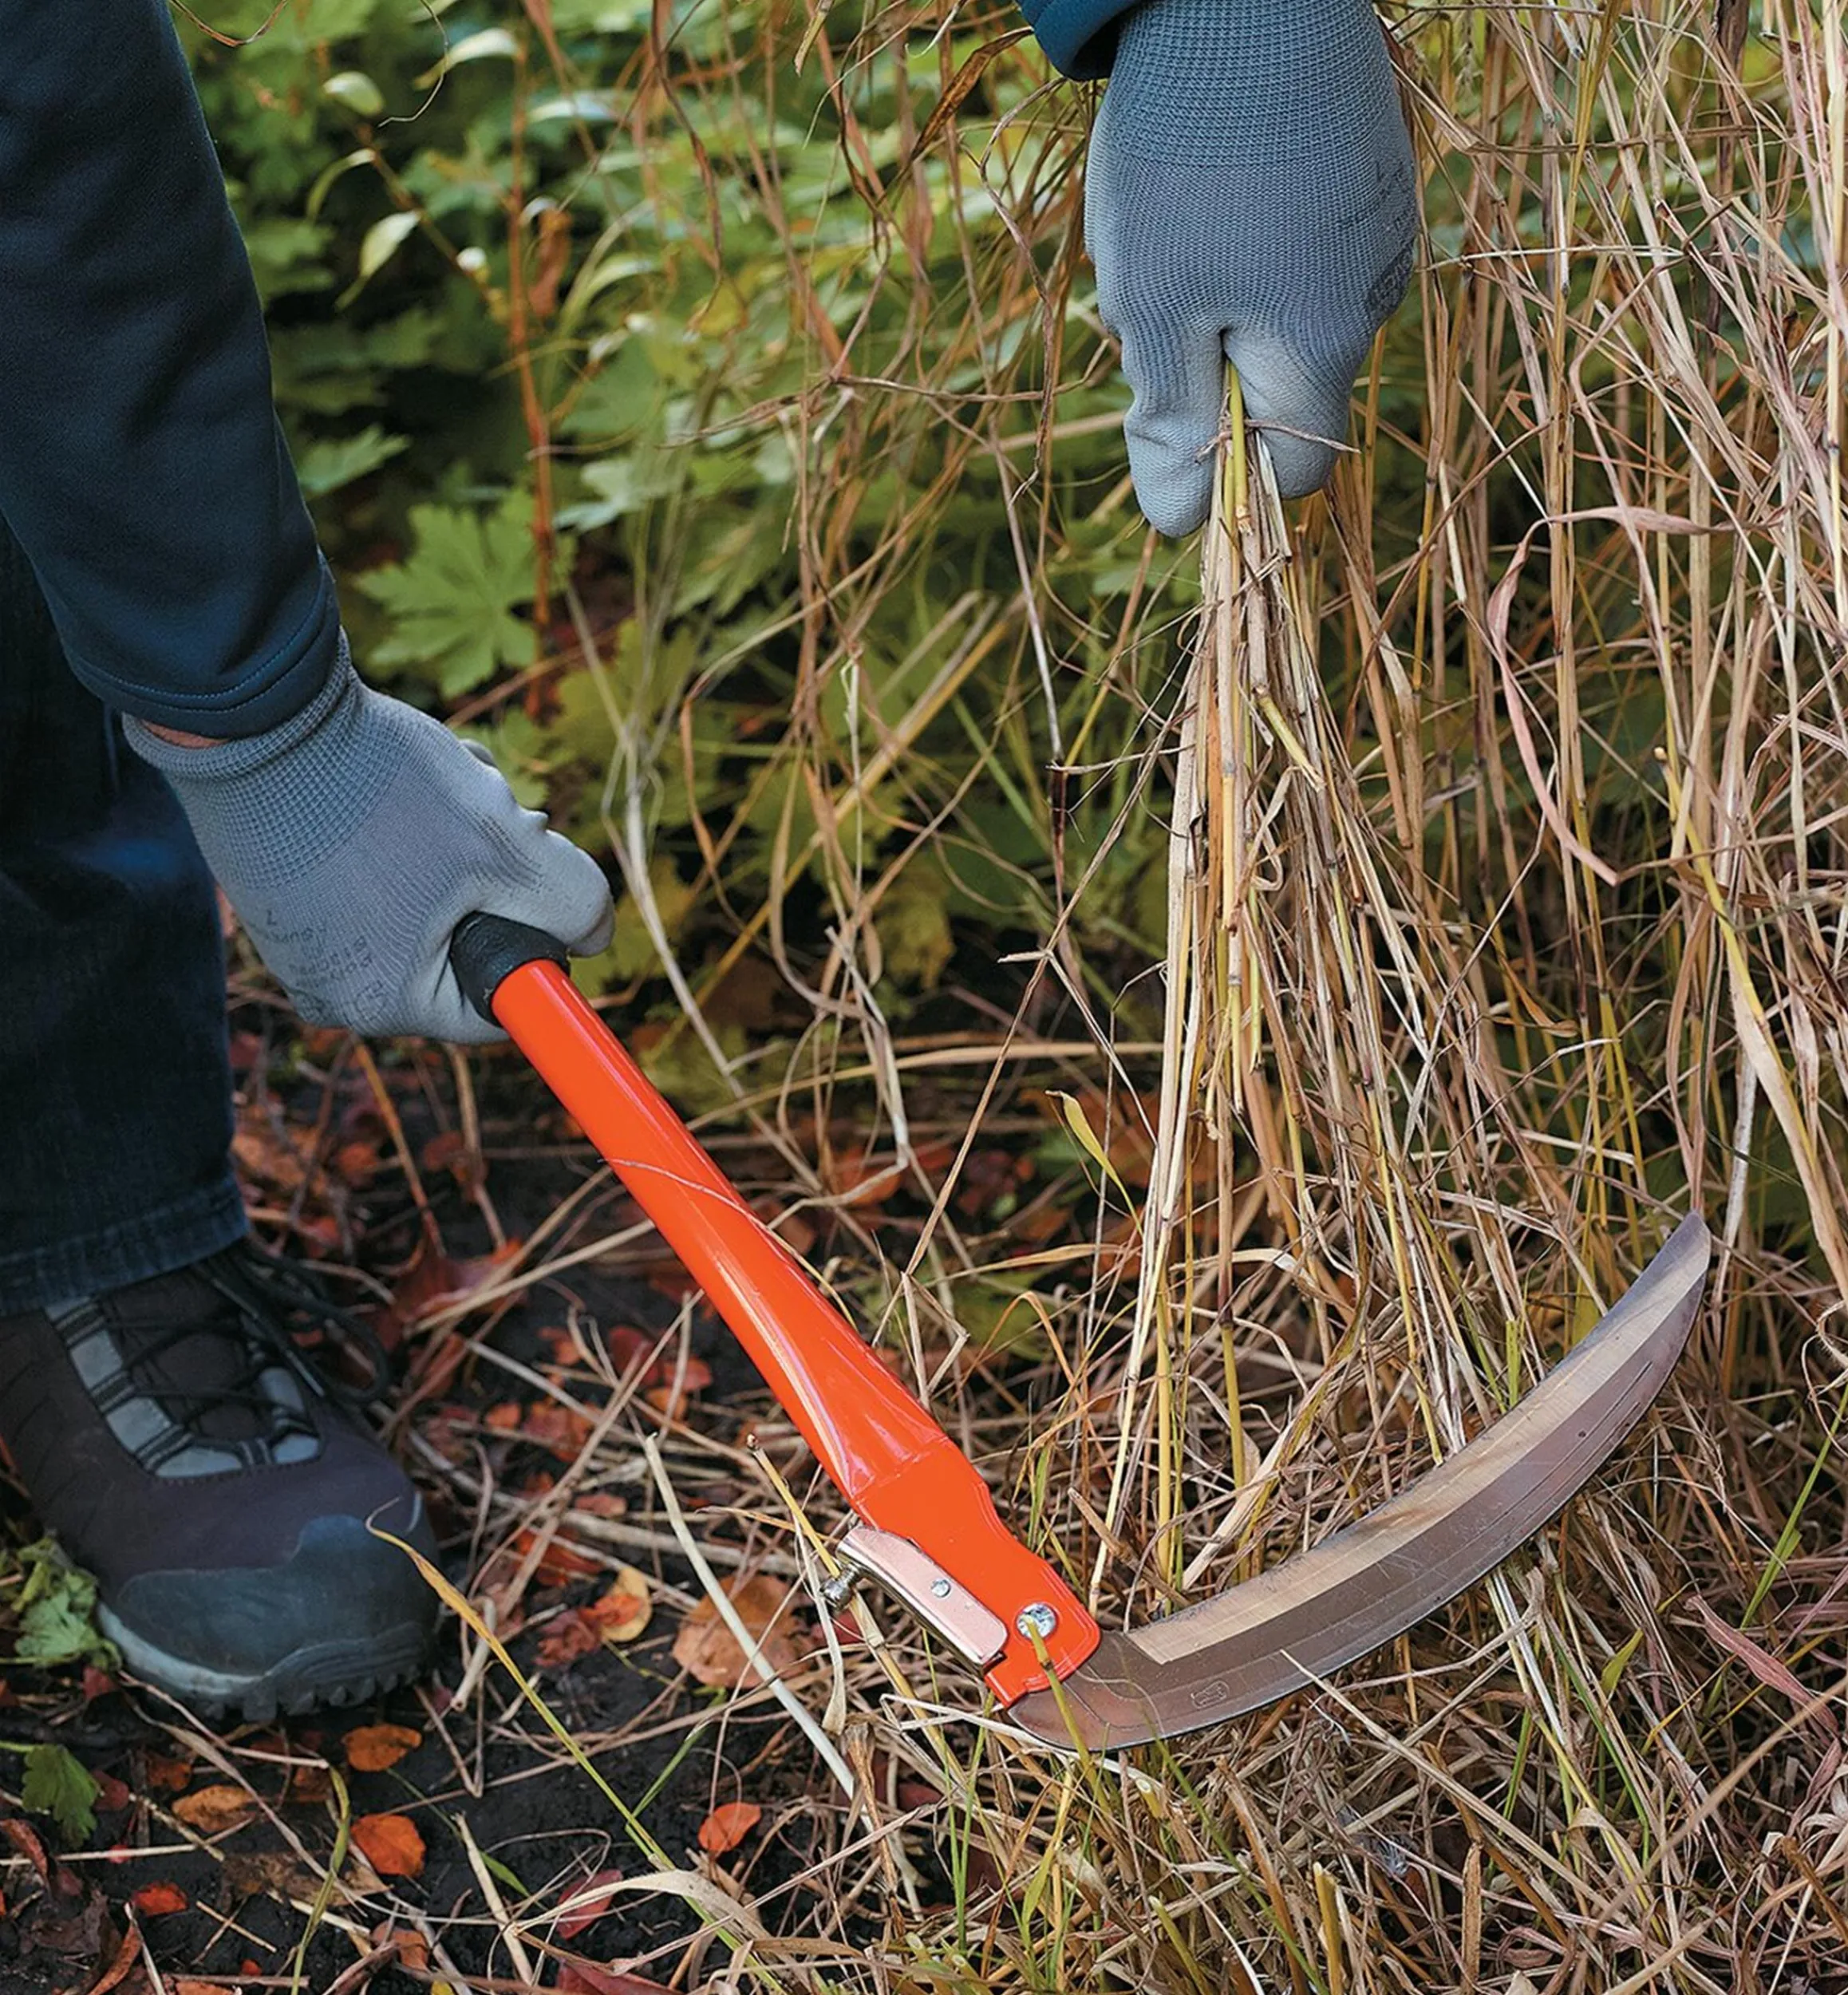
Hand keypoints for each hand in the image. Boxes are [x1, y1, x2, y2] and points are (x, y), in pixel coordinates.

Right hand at [126, 645, 612, 1042]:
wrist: (257, 711)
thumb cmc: (380, 792)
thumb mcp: (507, 846)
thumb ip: (572, 904)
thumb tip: (595, 936)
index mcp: (381, 1002)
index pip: (496, 1007)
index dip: (540, 945)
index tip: (546, 887)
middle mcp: (332, 985)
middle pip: (465, 945)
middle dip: (497, 879)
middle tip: (499, 819)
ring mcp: (304, 936)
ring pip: (431, 899)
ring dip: (462, 844)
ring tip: (446, 787)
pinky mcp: (287, 887)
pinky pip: (379, 876)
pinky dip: (410, 829)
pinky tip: (399, 781)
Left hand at [1085, 0, 1418, 530]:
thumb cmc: (1188, 155)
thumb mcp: (1153, 305)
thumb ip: (1171, 420)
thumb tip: (1177, 523)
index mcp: (1326, 343)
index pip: (1293, 473)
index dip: (1225, 471)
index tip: (1164, 412)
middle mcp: (1373, 292)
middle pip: (1280, 387)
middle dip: (1205, 365)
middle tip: (1151, 286)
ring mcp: (1374, 223)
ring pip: (1279, 310)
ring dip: (1214, 294)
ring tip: (1173, 215)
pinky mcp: (1362, 166)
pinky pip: (1292, 243)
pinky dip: (1239, 234)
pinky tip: (1202, 171)